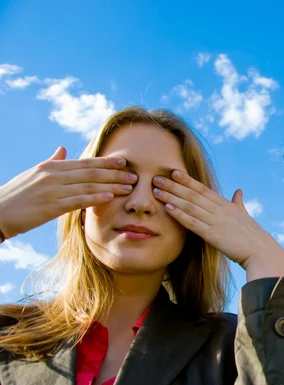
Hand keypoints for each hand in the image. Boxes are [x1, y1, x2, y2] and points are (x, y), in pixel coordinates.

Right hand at [0, 147, 135, 239]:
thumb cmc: (17, 194)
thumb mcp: (34, 173)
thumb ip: (53, 161)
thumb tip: (63, 148)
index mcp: (51, 166)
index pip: (85, 162)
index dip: (106, 162)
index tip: (124, 162)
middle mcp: (53, 175)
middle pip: (91, 172)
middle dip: (115, 173)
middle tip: (135, 175)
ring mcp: (53, 190)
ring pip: (88, 186)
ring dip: (111, 185)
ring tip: (129, 187)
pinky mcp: (51, 206)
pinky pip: (78, 200)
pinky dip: (96, 198)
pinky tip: (110, 197)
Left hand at [152, 171, 283, 279]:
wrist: (261, 251)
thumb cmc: (253, 235)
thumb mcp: (245, 214)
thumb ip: (238, 202)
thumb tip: (239, 191)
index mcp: (226, 204)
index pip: (203, 189)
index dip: (187, 180)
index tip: (173, 172)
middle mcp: (219, 210)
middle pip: (192, 194)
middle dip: (173, 185)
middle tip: (156, 177)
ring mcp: (216, 222)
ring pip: (190, 206)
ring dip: (171, 197)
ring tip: (156, 190)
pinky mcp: (213, 236)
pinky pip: (193, 223)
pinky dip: (180, 215)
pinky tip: (168, 208)